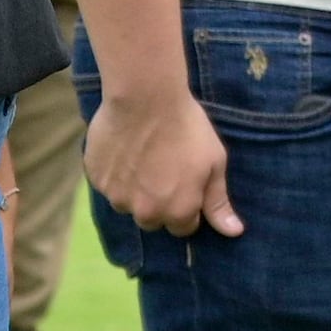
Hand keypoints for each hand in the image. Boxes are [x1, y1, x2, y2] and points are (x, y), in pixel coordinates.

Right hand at [89, 88, 241, 237]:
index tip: (187, 184)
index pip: (183, 228)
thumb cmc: (187, 129)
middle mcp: (145, 212)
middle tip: (164, 170)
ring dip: (135, 190)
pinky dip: (115, 174)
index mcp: (177, 212)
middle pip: (153, 219)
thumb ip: (218, 202)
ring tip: (142, 158)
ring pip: (127, 204)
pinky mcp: (96, 180)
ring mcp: (117, 197)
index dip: (187, 206)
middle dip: (159, 203)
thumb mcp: (214, 163)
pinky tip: (124, 150)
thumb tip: (234, 232)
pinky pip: (108, 185)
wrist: (145, 98)